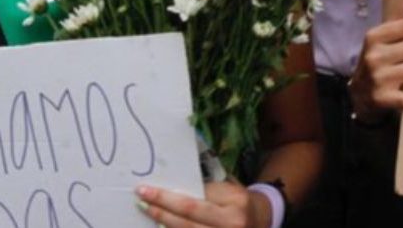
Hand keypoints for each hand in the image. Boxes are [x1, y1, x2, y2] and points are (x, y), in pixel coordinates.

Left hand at [136, 182, 268, 227]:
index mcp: (236, 201)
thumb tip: (174, 180)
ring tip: (148, 211)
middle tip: (141, 196)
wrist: (260, 222)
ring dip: (164, 221)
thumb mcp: (230, 189)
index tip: (150, 188)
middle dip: (162, 205)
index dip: (172, 194)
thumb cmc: (239, 202)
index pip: (200, 196)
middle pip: (189, 214)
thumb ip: (208, 187)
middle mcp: (232, 222)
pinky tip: (161, 225)